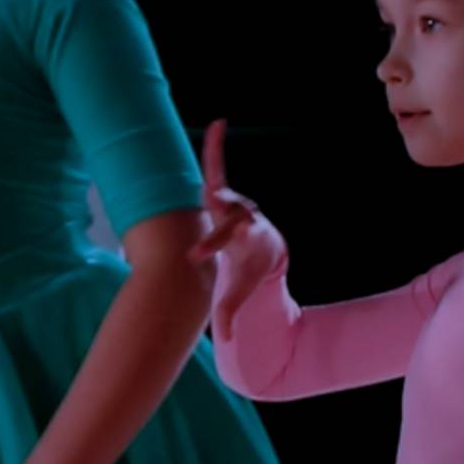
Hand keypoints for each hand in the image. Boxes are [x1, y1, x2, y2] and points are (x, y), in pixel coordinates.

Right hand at [186, 117, 287, 339]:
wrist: (268, 250)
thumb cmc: (251, 270)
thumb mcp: (242, 289)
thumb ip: (231, 311)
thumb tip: (230, 340)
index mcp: (243, 241)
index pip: (227, 243)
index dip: (213, 246)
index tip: (195, 255)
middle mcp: (241, 217)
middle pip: (228, 210)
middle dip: (219, 205)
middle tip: (209, 196)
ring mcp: (232, 203)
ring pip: (222, 186)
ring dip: (217, 164)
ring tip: (216, 133)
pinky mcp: (223, 193)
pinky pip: (217, 167)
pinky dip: (215, 148)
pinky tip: (218, 123)